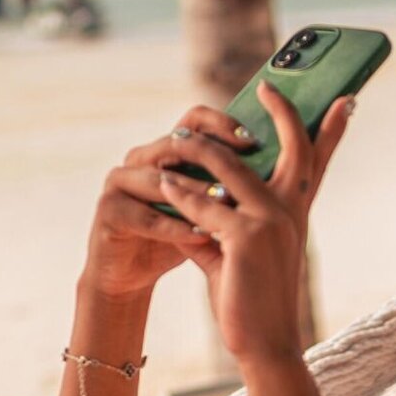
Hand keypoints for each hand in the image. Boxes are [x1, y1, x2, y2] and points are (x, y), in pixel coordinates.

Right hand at [81, 105, 258, 300]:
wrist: (132, 276)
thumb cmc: (177, 237)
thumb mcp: (212, 209)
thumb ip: (237, 186)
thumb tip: (287, 165)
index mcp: (167, 151)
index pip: (196, 120)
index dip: (224, 124)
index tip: (256, 139)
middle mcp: (141, 158)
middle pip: (176, 142)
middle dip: (211, 156)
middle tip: (243, 171)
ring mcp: (120, 181)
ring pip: (160, 179)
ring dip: (196, 193)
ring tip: (227, 204)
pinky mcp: (108, 211)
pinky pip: (144, 216)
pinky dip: (174, 227)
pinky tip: (200, 236)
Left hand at [153, 83, 352, 362]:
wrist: (264, 345)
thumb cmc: (251, 303)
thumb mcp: (237, 255)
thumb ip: (219, 225)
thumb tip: (190, 204)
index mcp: (295, 215)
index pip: (317, 164)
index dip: (331, 130)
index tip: (346, 99)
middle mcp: (291, 212)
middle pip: (294, 147)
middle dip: (283, 111)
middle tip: (269, 86)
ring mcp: (271, 222)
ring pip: (231, 169)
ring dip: (200, 151)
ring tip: (178, 140)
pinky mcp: (245, 237)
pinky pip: (205, 205)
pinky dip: (182, 194)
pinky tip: (164, 185)